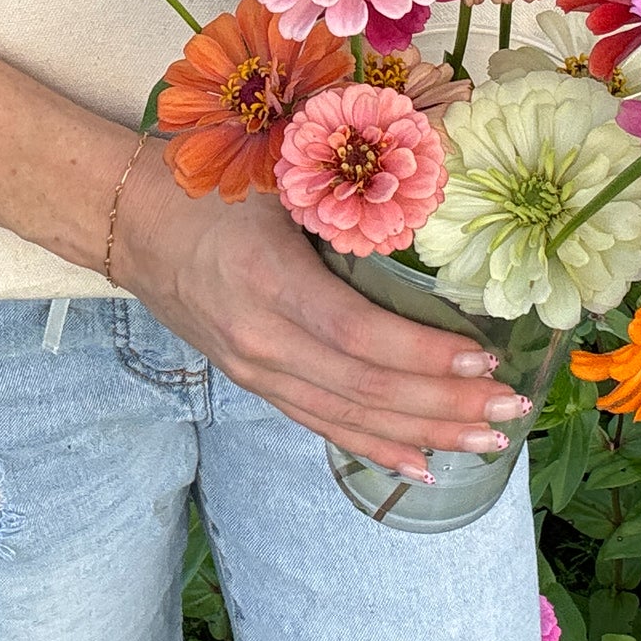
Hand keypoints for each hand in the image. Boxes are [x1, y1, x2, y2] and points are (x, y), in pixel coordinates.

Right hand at [115, 147, 522, 480]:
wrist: (130, 221)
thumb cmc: (208, 184)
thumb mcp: (276, 176)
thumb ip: (344, 194)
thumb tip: (432, 198)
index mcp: (269, 280)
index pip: (360, 334)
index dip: (425, 354)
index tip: (486, 357)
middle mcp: (261, 339)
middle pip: (365, 388)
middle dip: (445, 405)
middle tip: (511, 411)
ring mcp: (254, 368)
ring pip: (348, 416)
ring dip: (422, 434)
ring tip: (485, 442)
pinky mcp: (251, 380)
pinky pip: (319, 423)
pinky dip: (372, 446)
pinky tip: (419, 464)